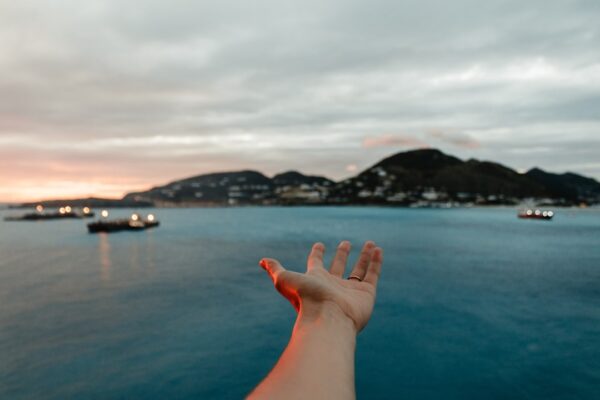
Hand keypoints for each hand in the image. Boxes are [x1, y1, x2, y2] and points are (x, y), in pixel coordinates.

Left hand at [259, 241, 382, 331]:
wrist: (326, 318)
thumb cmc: (305, 299)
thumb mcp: (284, 280)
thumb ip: (275, 269)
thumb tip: (262, 261)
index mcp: (315, 280)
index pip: (316, 264)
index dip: (317, 253)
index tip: (319, 244)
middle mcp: (333, 285)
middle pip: (338, 266)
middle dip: (342, 254)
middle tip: (345, 243)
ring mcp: (350, 290)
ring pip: (359, 270)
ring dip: (364, 256)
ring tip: (370, 243)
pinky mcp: (366, 294)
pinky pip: (372, 275)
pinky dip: (376, 263)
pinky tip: (378, 250)